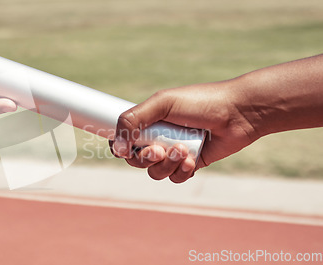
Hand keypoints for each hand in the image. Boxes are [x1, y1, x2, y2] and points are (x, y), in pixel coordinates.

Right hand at [110, 79, 257, 182]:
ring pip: (156, 172)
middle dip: (146, 159)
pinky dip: (182, 171)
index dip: (121, 148)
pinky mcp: (190, 164)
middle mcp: (159, 137)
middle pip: (137, 161)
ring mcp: (174, 152)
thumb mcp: (162, 104)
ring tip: (184, 151)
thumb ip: (133, 121)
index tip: (126, 150)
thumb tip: (116, 149)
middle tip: (159, 150)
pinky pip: (175, 177)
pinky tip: (192, 160)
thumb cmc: (200, 102)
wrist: (238, 112)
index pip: (123, 140)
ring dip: (167, 165)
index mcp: (149, 121)